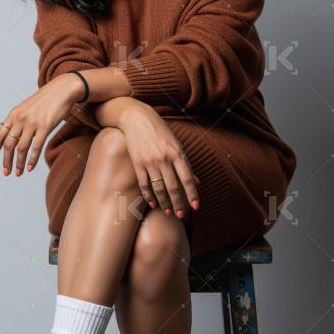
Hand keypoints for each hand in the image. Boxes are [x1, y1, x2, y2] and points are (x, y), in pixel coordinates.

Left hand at [0, 73, 83, 175]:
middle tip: (6, 172)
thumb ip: (18, 121)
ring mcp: (32, 122)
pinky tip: (30, 168)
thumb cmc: (45, 100)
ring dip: (19, 163)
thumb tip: (12, 138)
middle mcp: (20, 118)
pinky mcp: (45, 126)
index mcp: (13, 114)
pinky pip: (36, 147)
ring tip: (18, 173)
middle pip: (8, 144)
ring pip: (21, 148)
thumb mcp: (26, 107)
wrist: (61, 89)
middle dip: (6, 161)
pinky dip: (32, 160)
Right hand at [118, 103, 200, 217]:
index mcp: (177, 153)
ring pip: (159, 188)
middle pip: (173, 187)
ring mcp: (150, 161)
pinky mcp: (137, 163)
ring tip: (169, 212)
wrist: (137, 118)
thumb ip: (185, 163)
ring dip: (164, 203)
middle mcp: (164, 158)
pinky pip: (144, 184)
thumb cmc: (160, 130)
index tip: (195, 207)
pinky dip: (149, 196)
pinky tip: (153, 204)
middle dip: (178, 203)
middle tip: (181, 215)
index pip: (187, 178)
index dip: (192, 194)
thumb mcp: (176, 143)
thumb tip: (196, 181)